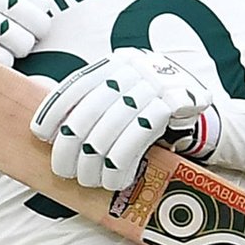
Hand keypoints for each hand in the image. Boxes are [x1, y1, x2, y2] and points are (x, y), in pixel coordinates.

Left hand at [30, 47, 219, 190]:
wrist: (203, 115)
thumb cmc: (154, 112)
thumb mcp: (126, 95)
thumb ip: (97, 101)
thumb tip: (50, 125)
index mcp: (117, 64)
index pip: (77, 85)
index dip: (55, 110)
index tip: (41, 134)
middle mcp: (134, 69)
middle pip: (88, 112)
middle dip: (70, 146)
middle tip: (63, 171)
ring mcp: (154, 85)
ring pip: (109, 130)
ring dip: (94, 163)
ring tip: (88, 180)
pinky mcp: (172, 106)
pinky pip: (136, 140)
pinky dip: (120, 164)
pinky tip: (115, 179)